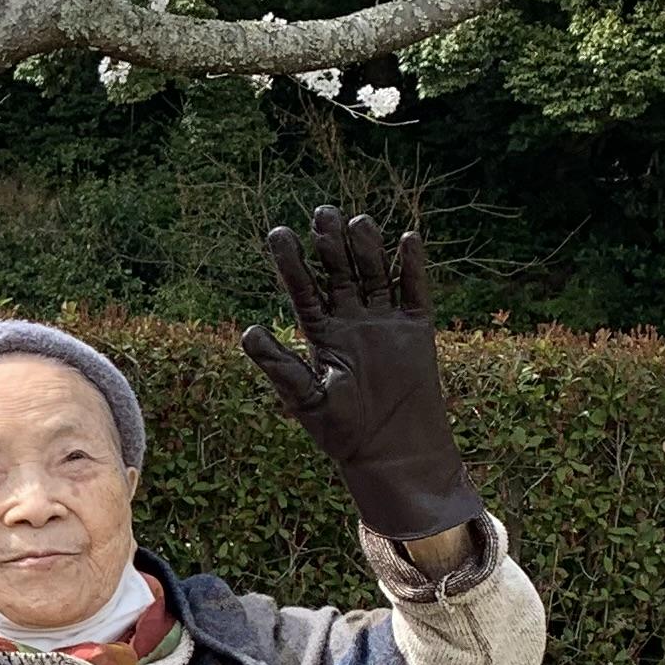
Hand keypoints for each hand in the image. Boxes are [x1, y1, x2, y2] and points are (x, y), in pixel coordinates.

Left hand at [239, 207, 483, 542]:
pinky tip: (407, 239)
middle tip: (322, 213)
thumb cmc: (343, 432)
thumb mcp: (306, 398)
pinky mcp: (416, 329)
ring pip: (374, 274)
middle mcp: (351, 321)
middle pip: (338, 272)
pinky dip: (412, 267)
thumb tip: (248, 332)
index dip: (291, 262)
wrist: (391, 451)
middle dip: (329, 244)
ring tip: (356, 222)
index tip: (279, 234)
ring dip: (366, 248)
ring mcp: (384, 322)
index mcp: (321, 333)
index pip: (303, 289)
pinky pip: (415, 291)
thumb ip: (279, 366)